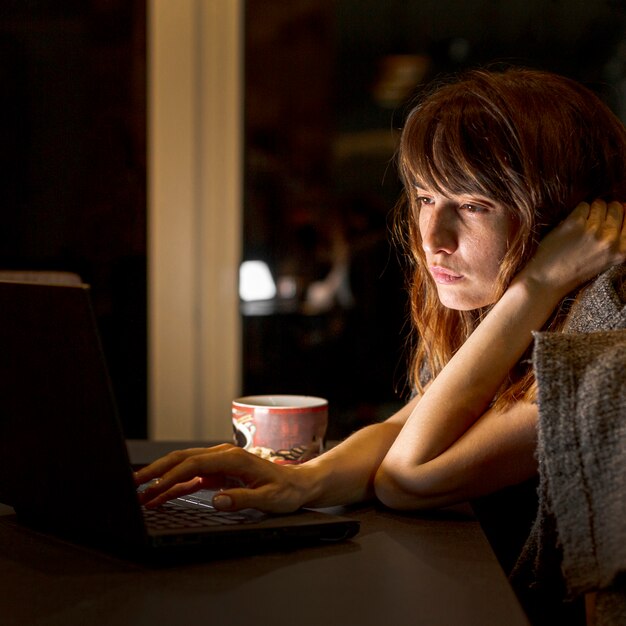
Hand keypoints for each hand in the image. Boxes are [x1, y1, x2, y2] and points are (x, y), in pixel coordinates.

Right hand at [134, 444, 308, 512]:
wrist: (298, 484)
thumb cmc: (286, 490)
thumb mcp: (269, 499)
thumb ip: (243, 499)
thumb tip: (216, 500)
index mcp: (233, 458)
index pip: (194, 464)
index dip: (171, 476)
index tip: (152, 487)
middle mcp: (223, 456)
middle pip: (182, 460)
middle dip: (156, 471)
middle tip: (133, 484)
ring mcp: (219, 464)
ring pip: (183, 467)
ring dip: (161, 479)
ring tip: (139, 495)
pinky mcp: (218, 474)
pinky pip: (190, 479)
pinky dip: (173, 487)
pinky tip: (159, 497)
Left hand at [519, 199, 625, 295]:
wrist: (548, 280)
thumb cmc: (576, 270)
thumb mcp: (607, 258)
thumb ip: (618, 238)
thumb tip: (624, 207)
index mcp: (622, 250)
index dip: (622, 214)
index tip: (611, 220)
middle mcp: (611, 239)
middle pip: (616, 207)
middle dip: (606, 211)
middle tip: (593, 223)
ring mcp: (593, 230)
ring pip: (600, 204)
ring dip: (591, 211)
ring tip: (581, 226)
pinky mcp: (574, 224)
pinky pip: (583, 206)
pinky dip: (577, 213)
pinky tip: (571, 226)